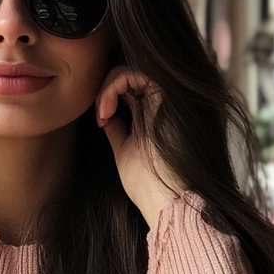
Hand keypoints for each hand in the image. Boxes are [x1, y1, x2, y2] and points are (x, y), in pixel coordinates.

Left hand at [95, 66, 185, 231]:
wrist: (172, 203)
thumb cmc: (150, 187)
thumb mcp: (126, 151)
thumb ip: (119, 130)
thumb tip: (105, 115)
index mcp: (159, 116)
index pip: (134, 89)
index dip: (112, 95)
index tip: (101, 120)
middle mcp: (167, 104)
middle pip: (134, 77)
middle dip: (108, 90)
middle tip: (101, 114)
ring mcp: (170, 99)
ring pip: (135, 70)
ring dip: (109, 87)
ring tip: (103, 113)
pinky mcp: (169, 96)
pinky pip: (137, 73)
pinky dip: (114, 85)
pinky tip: (106, 110)